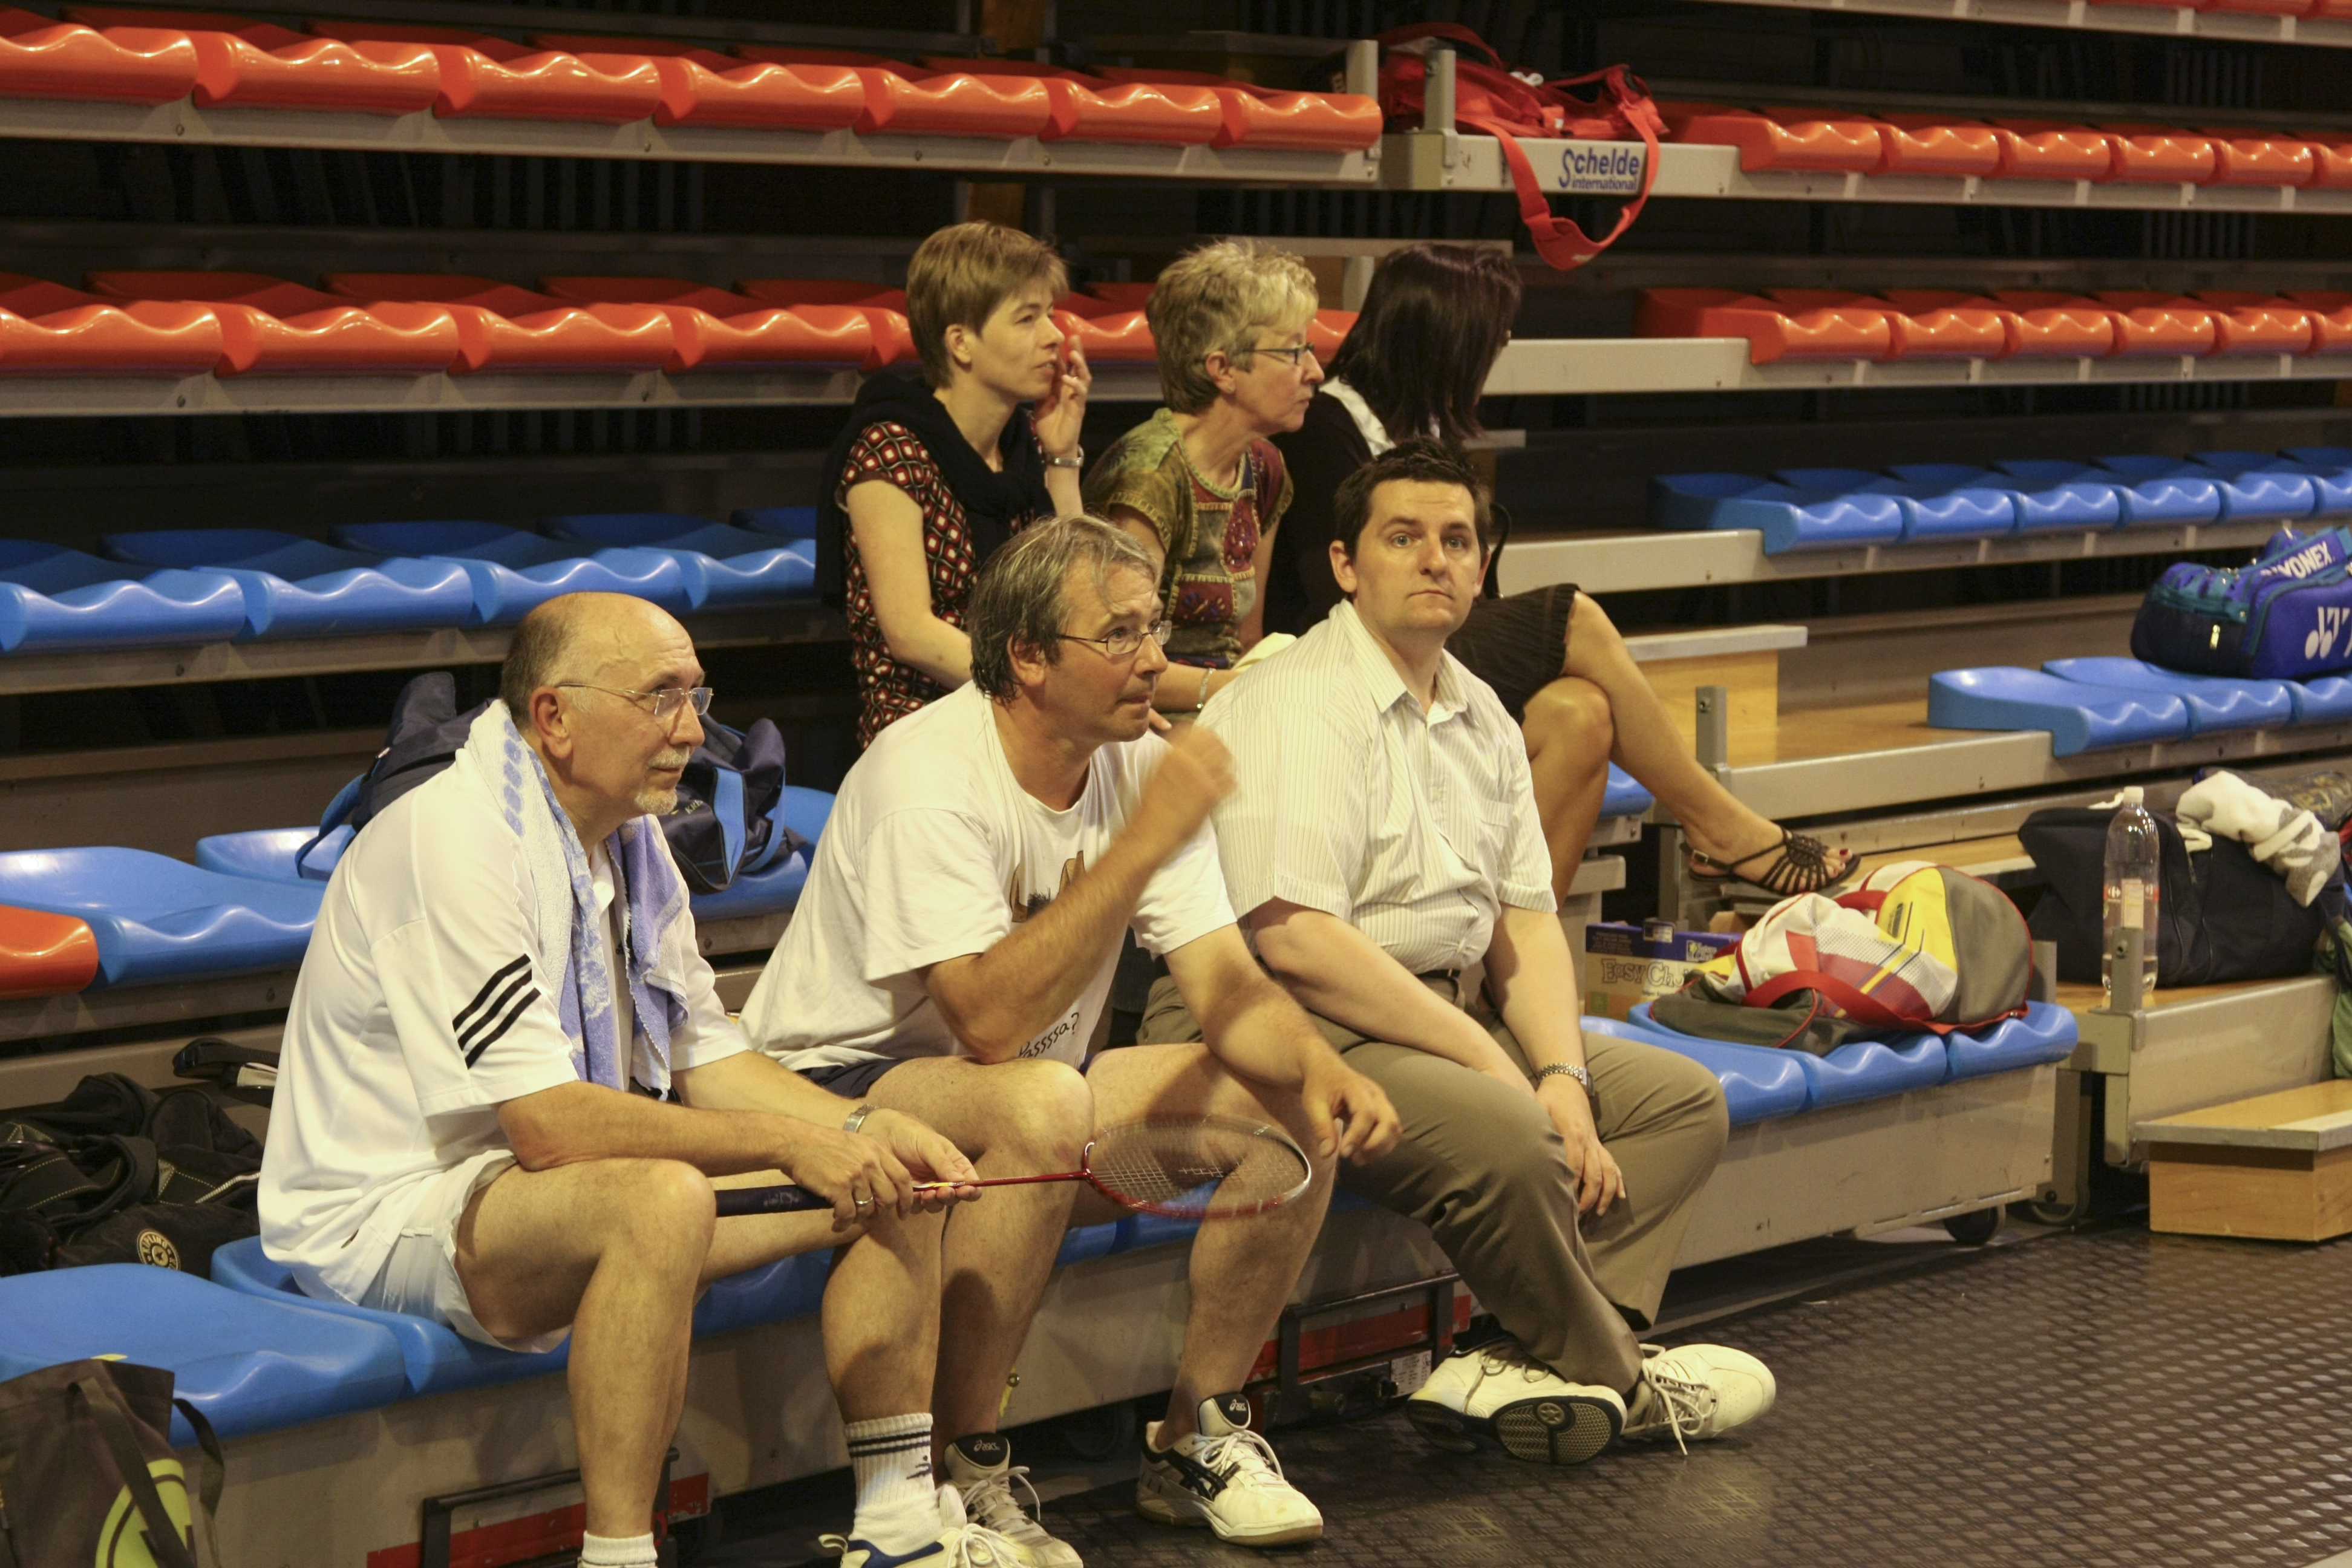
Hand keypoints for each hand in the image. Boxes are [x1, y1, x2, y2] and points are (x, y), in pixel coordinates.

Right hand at [777, 1121, 916, 1229]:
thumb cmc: (821, 1144)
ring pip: (869, 1208)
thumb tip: (880, 1186)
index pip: (903, 1177)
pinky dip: (843, 1223)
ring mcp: (855, 1174)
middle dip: (883, 1212)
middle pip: (890, 1197)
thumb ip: (870, 1160)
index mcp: (876, 1150)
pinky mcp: (838, 1186)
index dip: (907, 1198)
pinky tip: (837, 1223)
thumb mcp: (854, 1144)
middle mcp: (869, 1162)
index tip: (902, 1211)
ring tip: (847, 1218)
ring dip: (859, 1218)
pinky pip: (848, 1214)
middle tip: (872, 1218)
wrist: (796, 1142)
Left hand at [863, 1108, 981, 1212]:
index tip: (967, 1190)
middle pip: (955, 1197)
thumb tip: (962, 1181)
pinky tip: (914, 1195)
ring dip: (935, 1203)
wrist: (883, 1136)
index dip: (972, 1190)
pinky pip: (918, 1207)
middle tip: (945, 1192)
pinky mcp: (911, 1195)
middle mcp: (944, 1179)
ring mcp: (928, 1189)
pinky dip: (917, 1204)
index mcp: (955, 1165)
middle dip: (951, 1197)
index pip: (971, 1182)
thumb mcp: (930, 1145)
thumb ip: (944, 1164)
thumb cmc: (911, 1135)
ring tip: (928, 1194)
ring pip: (937, 1205)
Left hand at [1034, 337, 1090, 458]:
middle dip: (1077, 352)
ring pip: (1083, 377)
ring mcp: (1077, 398)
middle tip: (1074, 337)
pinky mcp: (1079, 408)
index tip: (1057, 338)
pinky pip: (1080, 394)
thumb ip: (1040, 388)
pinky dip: (1074, 385)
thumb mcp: (1040, 402)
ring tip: (1074, 354)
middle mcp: (1071, 389)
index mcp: (1062, 387)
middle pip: (1077, 367)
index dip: (1062, 352)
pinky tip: (1067, 379)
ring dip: (1080, 365)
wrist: (1055, 445)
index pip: (1064, 366)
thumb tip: (1031, 372)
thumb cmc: (1049, 424)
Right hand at [1129, 723, 1233, 860]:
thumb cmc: (1151, 806)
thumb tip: (1185, 743)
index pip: (1197, 730)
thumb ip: (1172, 756)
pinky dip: (1231, 784)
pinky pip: (1232, 782)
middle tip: (1221, 754)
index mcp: (1172, 754)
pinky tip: (1224, 789)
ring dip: (1228, 763)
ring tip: (1225, 770)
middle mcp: (1187, 762)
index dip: (1206, 733)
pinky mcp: (1211, 796)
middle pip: (1216, 741)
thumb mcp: (1155, 772)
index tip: (1209, 739)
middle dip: (1220, 746)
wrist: (1151, 833)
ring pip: (1227, 759)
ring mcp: (1201, 778)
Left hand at [1301, 1052, 1401, 1164]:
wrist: (1327, 1070)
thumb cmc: (1320, 1086)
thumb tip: (1326, 1154)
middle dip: (1374, 1146)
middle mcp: (1375, 1094)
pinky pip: (1392, 1132)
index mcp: (1357, 1088)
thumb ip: (1320, 1128)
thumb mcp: (1313, 1104)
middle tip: (1353, 1159)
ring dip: (1380, 1149)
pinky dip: (1382, 1146)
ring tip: (1357, 1159)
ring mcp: (1382, 1102)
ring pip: (1394, 1129)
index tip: (1343, 1154)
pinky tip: (1363, 1152)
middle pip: (1389, 1122)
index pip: (1366, 1113)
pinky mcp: (1383, 1111)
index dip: (1358, 1136)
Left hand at [1536, 1078, 1624, 1216]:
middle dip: (1589, 1197)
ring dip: (1605, 1194)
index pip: (1574, 1167)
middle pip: (1594, 1175)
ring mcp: (1596, 1143)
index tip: (1564, 1204)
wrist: (1567, 1083)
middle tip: (1578, 1215)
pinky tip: (1620, 1196)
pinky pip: (1613, 1164)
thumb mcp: (1539, 1109)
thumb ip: (1539, 1130)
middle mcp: (1589, 1141)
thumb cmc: (1549, 1097)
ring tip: (1599, 1213)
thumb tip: (1531, 1152)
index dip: (1571, 1187)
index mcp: (1573, 1134)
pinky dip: (1618, 1181)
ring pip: (1608, 1172)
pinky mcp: (1599, 1143)